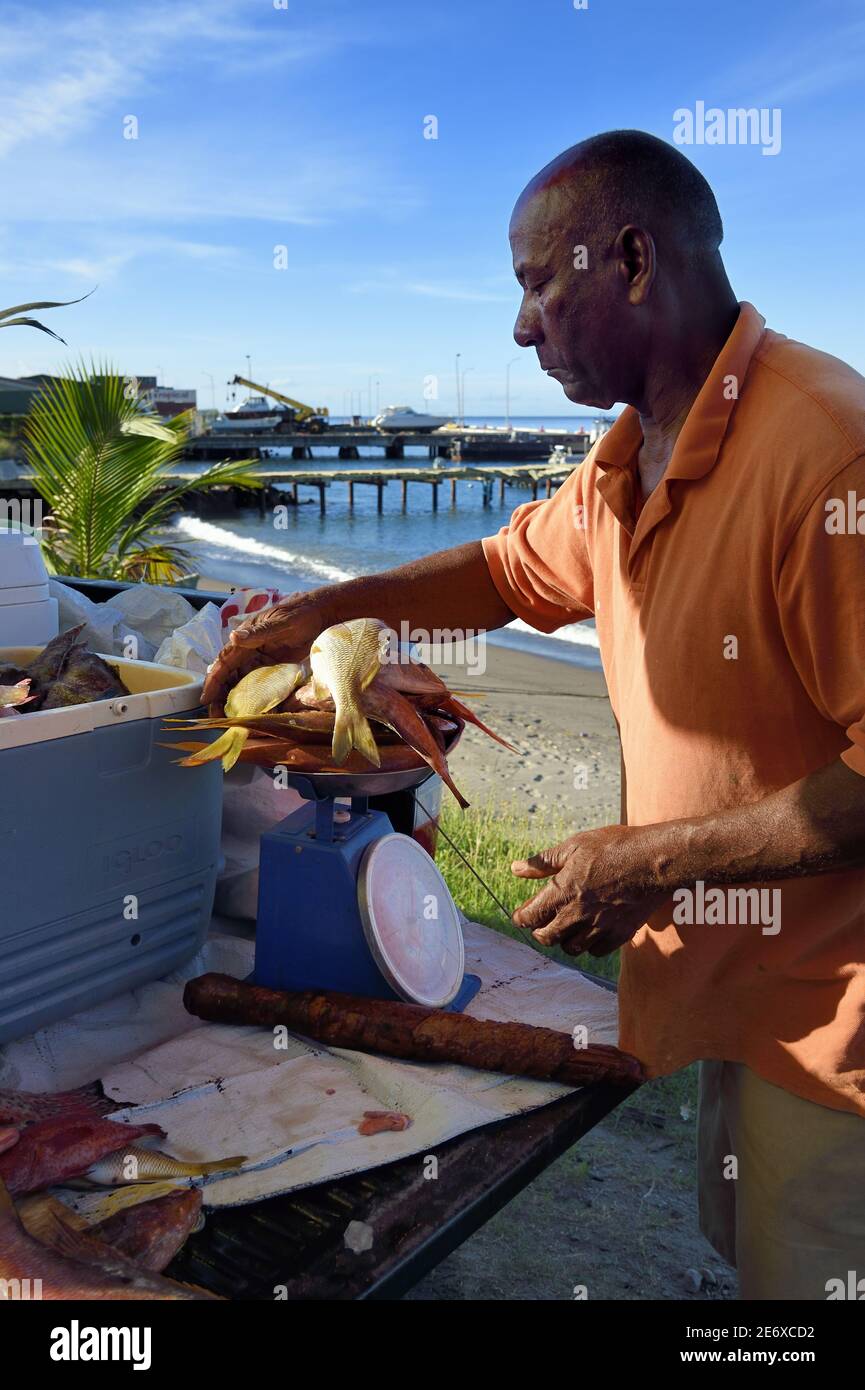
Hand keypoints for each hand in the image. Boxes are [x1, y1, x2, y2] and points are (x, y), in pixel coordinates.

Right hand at [201, 589, 333, 713]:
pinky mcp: (270, 665)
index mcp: (246, 638)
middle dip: (219, 694)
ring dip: (231, 697)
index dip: (213, 681)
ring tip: (227, 718)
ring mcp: (258, 658)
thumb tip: (233, 636)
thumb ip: (259, 631)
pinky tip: (249, 710)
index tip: (205, 698)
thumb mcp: (281, 623)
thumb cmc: (301, 614)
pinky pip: (255, 682)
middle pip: (227, 674)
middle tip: (215, 715)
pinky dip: (250, 695)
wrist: (320, 614)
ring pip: (238, 680)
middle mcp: (247, 649)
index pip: (224, 662)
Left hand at [510, 824, 669, 956]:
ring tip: (566, 928)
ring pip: (572, 948)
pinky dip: (589, 945)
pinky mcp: (619, 934)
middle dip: (540, 932)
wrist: (654, 861)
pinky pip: (596, 951)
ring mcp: (600, 927)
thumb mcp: (575, 846)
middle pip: (548, 937)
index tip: (520, 915)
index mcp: (563, 891)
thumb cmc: (614, 847)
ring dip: (564, 940)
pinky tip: (590, 931)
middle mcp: (578, 914)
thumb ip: (544, 862)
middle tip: (541, 924)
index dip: (521, 918)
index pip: (531, 916)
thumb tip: (515, 869)